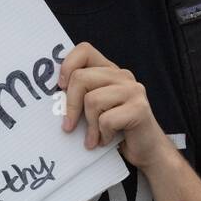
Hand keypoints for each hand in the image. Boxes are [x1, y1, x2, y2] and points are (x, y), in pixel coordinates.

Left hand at [57, 42, 172, 169]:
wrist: (146, 150)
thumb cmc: (114, 129)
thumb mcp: (94, 107)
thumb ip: (80, 94)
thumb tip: (53, 95)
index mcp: (109, 70)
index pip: (84, 50)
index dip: (67, 66)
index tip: (61, 88)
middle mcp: (122, 76)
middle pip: (80, 78)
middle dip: (70, 106)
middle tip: (68, 126)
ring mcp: (133, 90)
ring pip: (92, 100)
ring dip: (89, 125)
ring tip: (93, 138)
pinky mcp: (140, 109)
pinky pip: (106, 120)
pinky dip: (102, 135)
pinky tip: (106, 140)